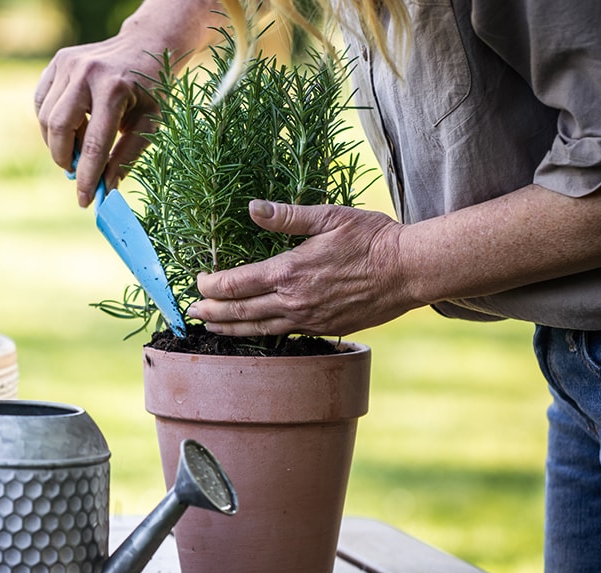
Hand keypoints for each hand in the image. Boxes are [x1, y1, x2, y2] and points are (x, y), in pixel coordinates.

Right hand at [34, 0, 222, 206]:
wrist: (148, 46)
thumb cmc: (153, 90)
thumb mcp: (150, 125)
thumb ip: (126, 156)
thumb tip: (106, 188)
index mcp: (114, 90)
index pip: (95, 144)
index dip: (88, 177)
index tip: (85, 201)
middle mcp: (86, 73)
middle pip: (60, 129)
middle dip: (66, 159)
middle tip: (77, 174)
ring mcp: (68, 64)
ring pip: (46, 118)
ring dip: (58, 143)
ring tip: (80, 149)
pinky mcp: (58, 61)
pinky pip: (42, 102)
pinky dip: (51, 124)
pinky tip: (72, 130)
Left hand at [189, 200, 419, 336]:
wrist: (408, 271)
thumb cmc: (372, 239)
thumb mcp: (330, 217)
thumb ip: (288, 216)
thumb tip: (253, 208)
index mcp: (290, 271)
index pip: (236, 284)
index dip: (212, 285)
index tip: (199, 282)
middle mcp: (294, 301)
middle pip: (240, 312)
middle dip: (212, 312)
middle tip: (192, 312)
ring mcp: (309, 319)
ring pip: (259, 329)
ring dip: (230, 328)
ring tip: (211, 328)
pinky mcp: (324, 329)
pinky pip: (284, 336)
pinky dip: (261, 335)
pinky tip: (254, 333)